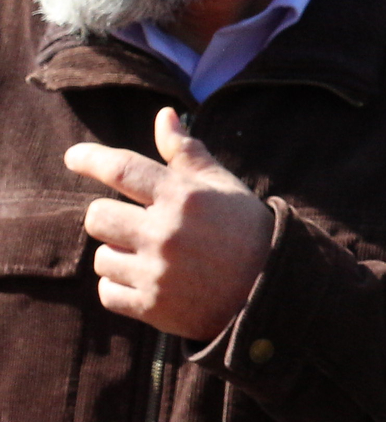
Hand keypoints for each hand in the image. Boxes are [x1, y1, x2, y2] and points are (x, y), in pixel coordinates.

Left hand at [67, 108, 272, 339]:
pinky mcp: (153, 307)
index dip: (90, 159)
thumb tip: (164, 115)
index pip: (120, 169)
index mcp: (184, 198)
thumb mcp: (223, 187)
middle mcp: (167, 234)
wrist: (275, 293)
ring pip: (102, 257)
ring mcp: (158, 273)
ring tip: (153, 259)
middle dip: (111, 218)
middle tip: (138, 226)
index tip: (74, 157)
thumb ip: (187, 154)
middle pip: (97, 216)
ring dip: (120, 256)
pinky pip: (107, 291)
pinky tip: (150, 283)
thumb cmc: (246, 232)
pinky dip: (122, 287)